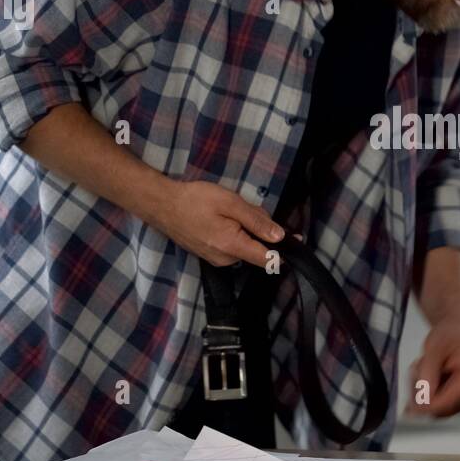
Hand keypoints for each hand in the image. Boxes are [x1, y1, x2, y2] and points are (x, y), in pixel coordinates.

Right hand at [155, 180, 283, 266]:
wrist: (162, 205)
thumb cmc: (196, 200)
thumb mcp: (231, 203)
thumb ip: (257, 221)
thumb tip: (280, 237)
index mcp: (232, 247)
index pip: (267, 259)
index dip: (284, 250)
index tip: (296, 239)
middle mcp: (225, 260)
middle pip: (256, 250)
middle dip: (260, 231)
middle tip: (247, 208)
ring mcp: (216, 259)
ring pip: (244, 247)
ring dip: (246, 230)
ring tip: (229, 210)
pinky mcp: (209, 255)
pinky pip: (232, 247)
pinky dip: (234, 233)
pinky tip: (222, 218)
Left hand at [406, 320, 459, 416]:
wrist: (455, 330)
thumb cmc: (447, 335)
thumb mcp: (433, 350)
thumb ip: (428, 376)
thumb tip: (423, 403)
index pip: (446, 404)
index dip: (424, 405)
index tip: (406, 401)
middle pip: (442, 410)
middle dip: (423, 396)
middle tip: (413, 372)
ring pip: (438, 410)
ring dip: (423, 394)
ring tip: (421, 370)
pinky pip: (440, 406)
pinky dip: (428, 395)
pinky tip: (426, 377)